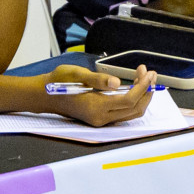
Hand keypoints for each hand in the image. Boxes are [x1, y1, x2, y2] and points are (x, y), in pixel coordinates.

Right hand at [40, 64, 156, 126]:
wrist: (45, 95)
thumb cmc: (58, 83)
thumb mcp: (76, 74)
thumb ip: (98, 80)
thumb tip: (117, 83)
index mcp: (95, 107)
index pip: (128, 100)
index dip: (142, 87)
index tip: (147, 73)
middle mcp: (100, 117)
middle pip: (135, 108)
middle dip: (146, 91)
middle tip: (149, 73)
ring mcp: (101, 120)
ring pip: (131, 112)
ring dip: (141, 95)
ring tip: (144, 77)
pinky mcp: (101, 118)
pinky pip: (124, 112)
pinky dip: (133, 100)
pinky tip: (134, 86)